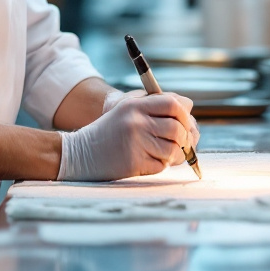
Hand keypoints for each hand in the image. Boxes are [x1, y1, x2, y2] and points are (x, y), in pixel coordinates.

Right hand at [58, 93, 199, 181]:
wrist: (80, 153)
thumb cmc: (109, 132)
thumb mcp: (126, 110)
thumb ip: (155, 107)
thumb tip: (189, 111)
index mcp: (135, 105)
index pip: (173, 104)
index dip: (184, 115)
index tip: (184, 124)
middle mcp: (136, 122)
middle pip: (177, 129)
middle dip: (182, 139)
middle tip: (177, 144)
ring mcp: (135, 143)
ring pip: (172, 150)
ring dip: (171, 155)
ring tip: (159, 153)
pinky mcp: (134, 162)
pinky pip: (160, 166)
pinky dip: (158, 166)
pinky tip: (145, 161)